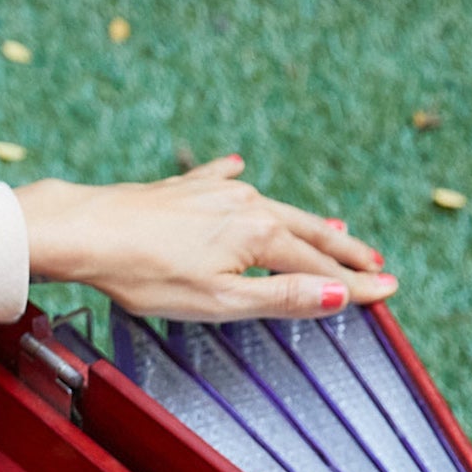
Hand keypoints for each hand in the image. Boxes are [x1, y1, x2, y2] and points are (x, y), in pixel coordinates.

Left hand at [14, 156, 396, 321]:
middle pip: (307, 230)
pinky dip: (238, 181)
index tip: (387, 291)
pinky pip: (221, 181)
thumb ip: (280, 299)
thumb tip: (338, 295)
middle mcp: (246, 204)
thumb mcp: (219, 302)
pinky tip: (239, 170)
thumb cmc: (145, 274)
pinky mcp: (182, 188)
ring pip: (272, 208)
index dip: (354, 284)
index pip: (319, 267)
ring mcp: (213, 191)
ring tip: (330, 228)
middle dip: (343, 250)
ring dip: (304, 222)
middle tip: (375, 262)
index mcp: (260, 235)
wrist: (85, 232)